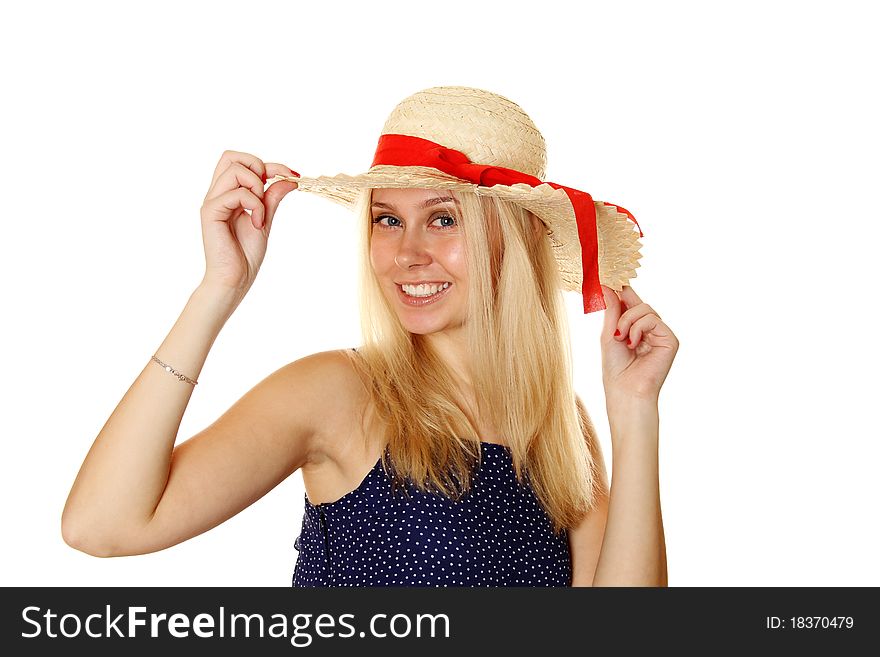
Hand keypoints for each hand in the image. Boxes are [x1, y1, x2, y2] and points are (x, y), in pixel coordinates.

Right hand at [199, 150, 297, 296]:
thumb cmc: (245, 254)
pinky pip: (235, 193)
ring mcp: (212, 202)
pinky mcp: (210, 212)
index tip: (292, 174)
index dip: (270, 164)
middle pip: (231, 156)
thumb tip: (289, 178)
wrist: (236, 278)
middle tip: (267, 193)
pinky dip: (254, 205)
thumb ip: (272, 197)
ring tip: (260, 211)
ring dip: (256, 187)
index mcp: (228, 193)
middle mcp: (217, 194)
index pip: (243, 163)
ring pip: (234, 169)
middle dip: (258, 167)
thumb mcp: (265, 219)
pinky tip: (257, 223)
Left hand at [600, 284, 678, 404]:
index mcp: (635, 327)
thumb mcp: (609, 334)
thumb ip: (611, 309)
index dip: (621, 289)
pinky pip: (653, 319)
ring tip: (622, 339)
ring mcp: (661, 333)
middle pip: (638, 302)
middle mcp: (650, 329)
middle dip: (622, 312)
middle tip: (614, 329)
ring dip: (628, 321)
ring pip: (645, 308)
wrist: (625, 390)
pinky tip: (633, 343)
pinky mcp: (670, 339)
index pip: (630, 301)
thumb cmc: (615, 368)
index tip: (606, 276)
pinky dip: (638, 328)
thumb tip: (607, 284)